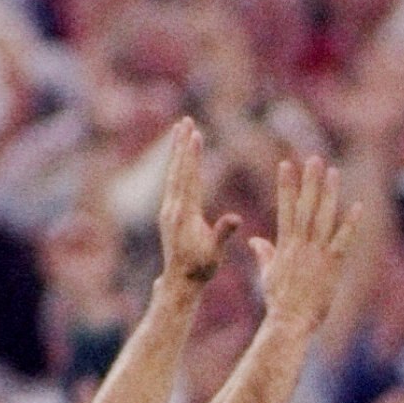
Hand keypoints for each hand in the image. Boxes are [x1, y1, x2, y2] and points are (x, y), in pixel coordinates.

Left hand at [157, 116, 240, 293]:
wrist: (181, 281)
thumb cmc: (201, 268)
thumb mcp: (215, 252)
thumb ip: (222, 233)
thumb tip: (235, 218)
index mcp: (185, 214)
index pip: (190, 178)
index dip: (193, 156)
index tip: (195, 135)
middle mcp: (173, 207)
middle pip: (178, 169)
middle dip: (182, 144)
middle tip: (185, 121)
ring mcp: (168, 208)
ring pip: (173, 173)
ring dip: (178, 151)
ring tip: (181, 130)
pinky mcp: (169, 211)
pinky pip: (172, 181)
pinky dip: (177, 165)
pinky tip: (179, 157)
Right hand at [251, 152, 353, 337]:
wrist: (290, 321)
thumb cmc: (278, 301)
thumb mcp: (266, 274)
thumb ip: (264, 254)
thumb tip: (255, 241)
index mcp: (284, 245)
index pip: (284, 208)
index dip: (286, 185)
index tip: (286, 164)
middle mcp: (300, 245)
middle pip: (305, 207)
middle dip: (309, 182)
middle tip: (314, 159)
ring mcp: (316, 254)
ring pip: (323, 218)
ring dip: (329, 194)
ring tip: (334, 172)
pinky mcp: (332, 265)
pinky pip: (343, 240)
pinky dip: (350, 223)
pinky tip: (357, 206)